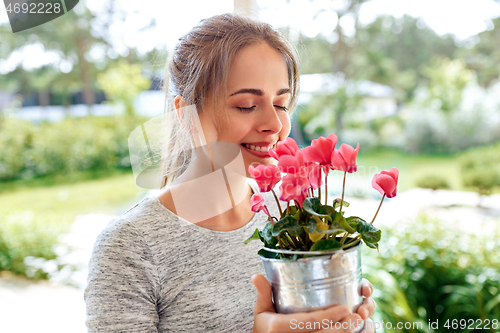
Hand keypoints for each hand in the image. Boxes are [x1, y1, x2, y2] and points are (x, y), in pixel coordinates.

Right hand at [251, 274, 375, 332]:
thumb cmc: (265, 329)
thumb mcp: (262, 312)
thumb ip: (264, 293)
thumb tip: (256, 275)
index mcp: (280, 327)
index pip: (307, 322)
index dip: (327, 317)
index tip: (343, 308)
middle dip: (344, 327)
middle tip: (359, 316)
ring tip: (364, 325)